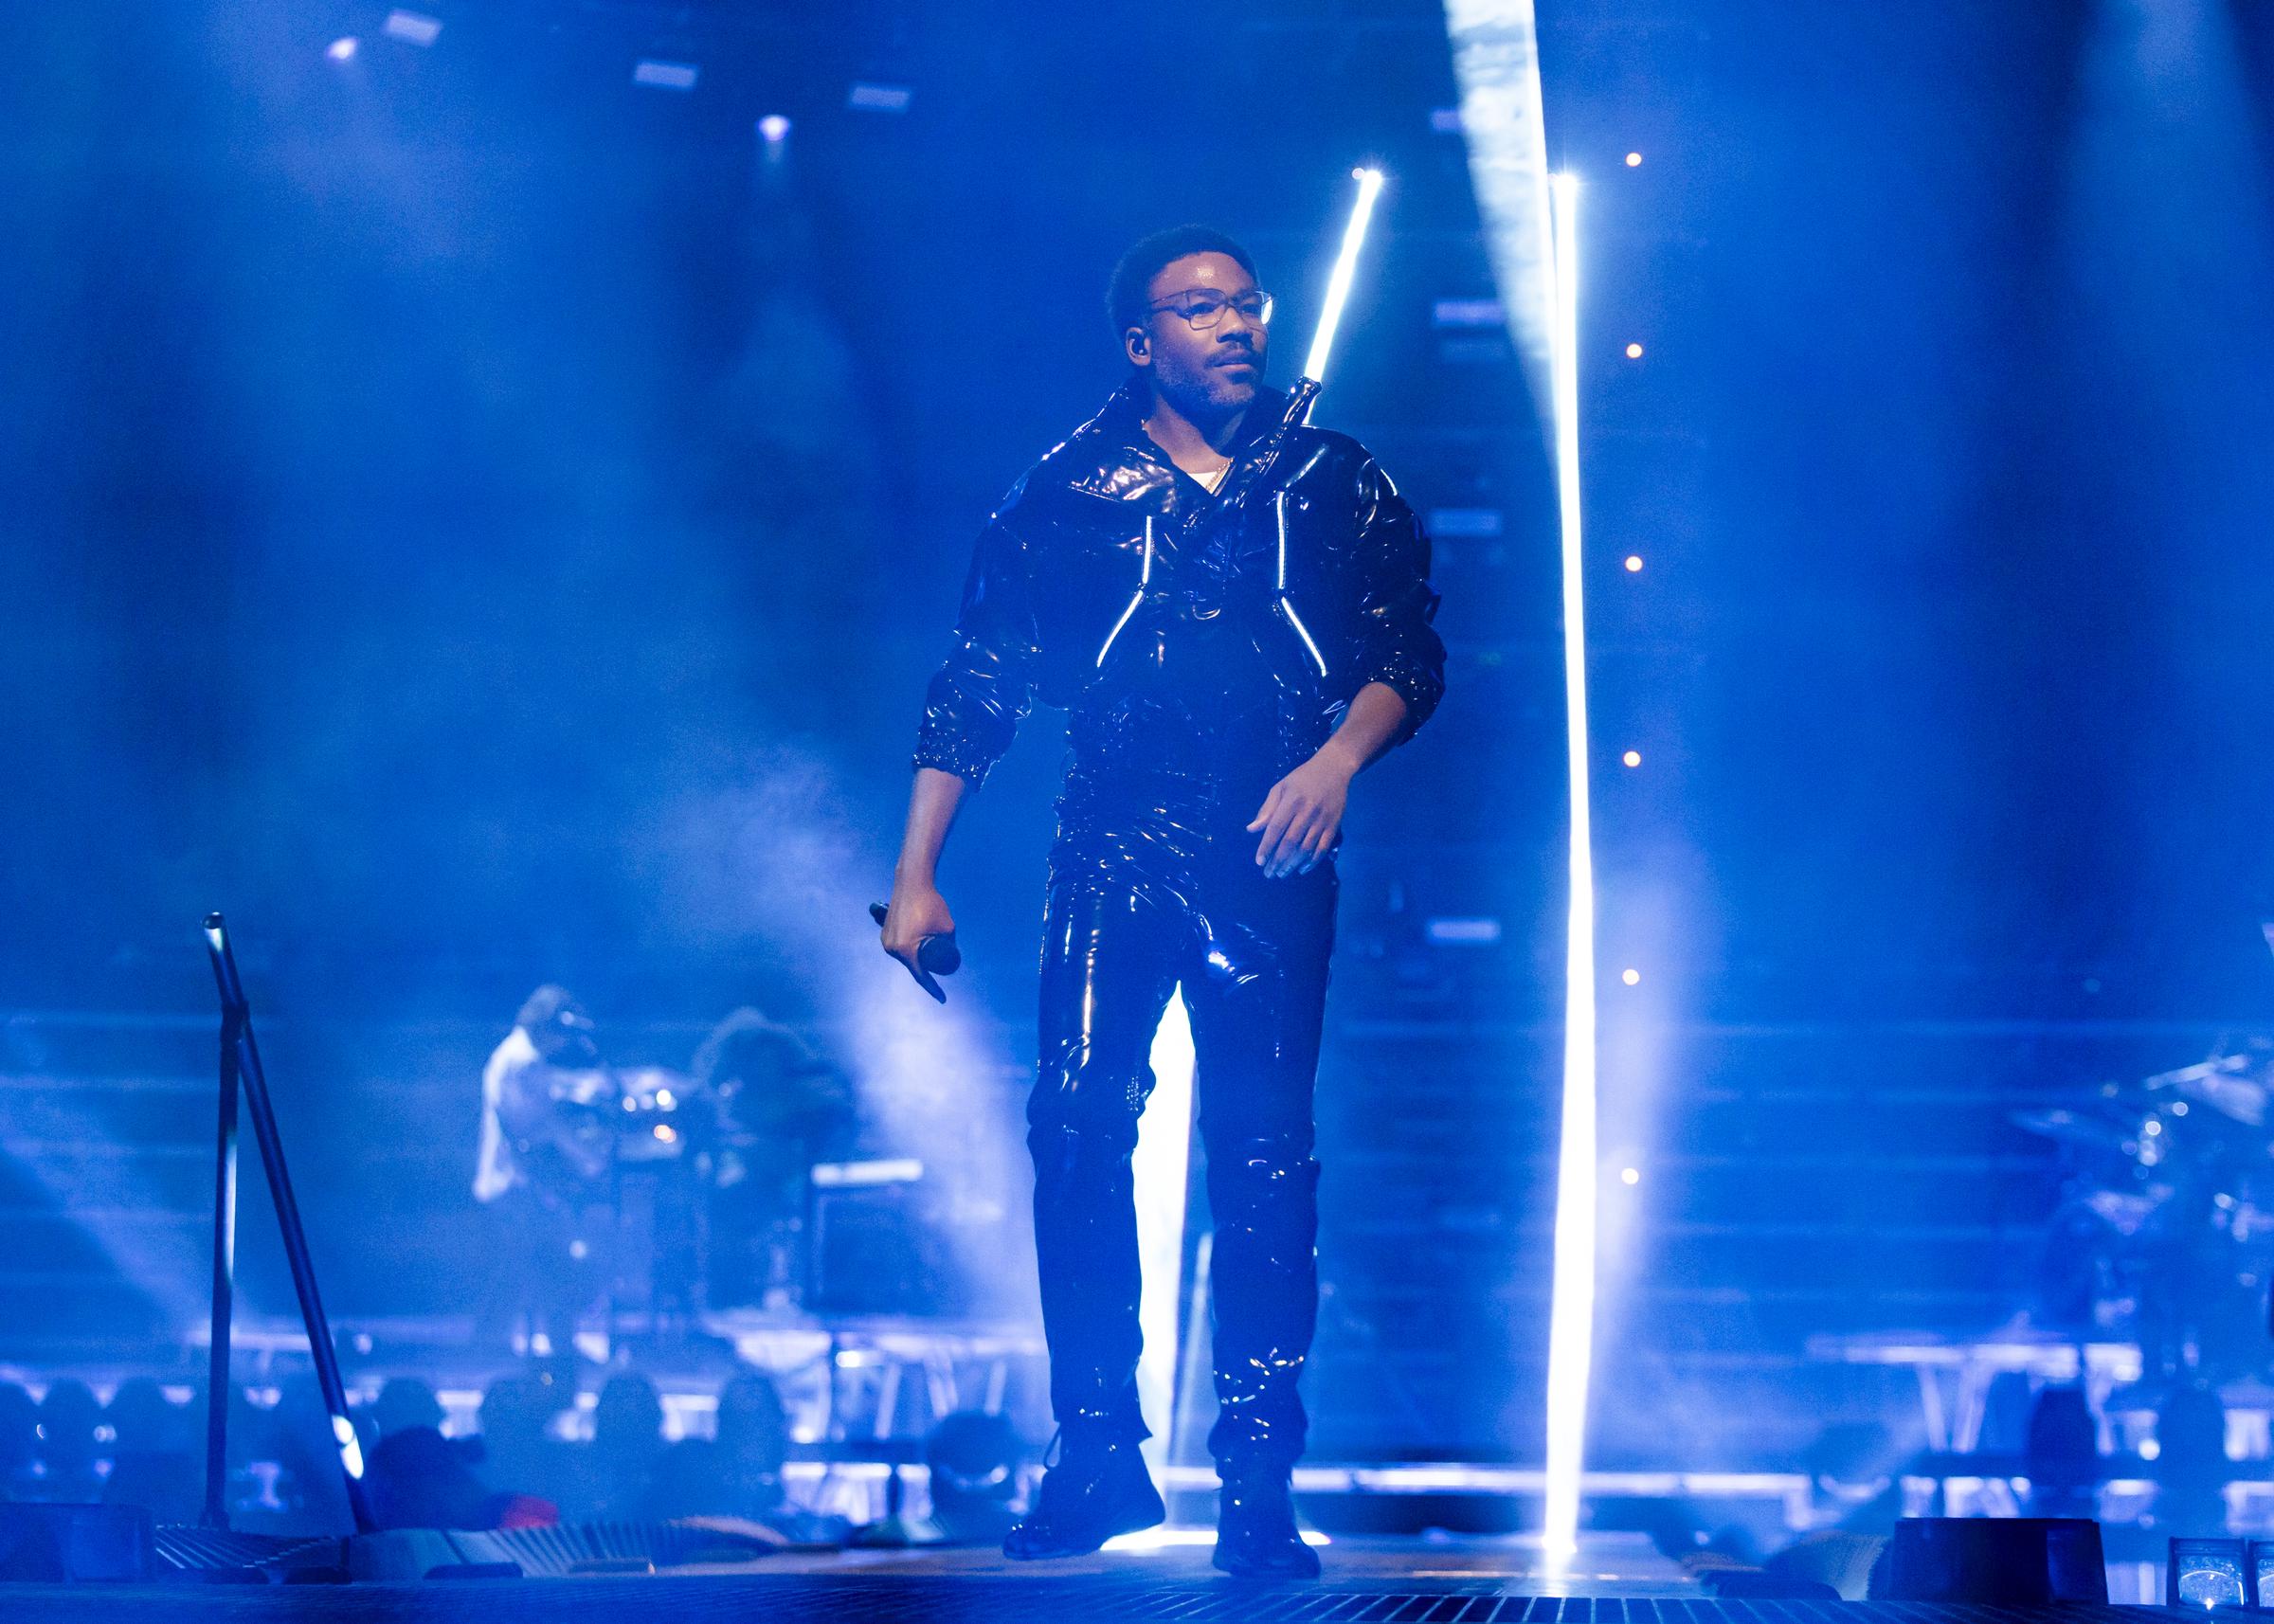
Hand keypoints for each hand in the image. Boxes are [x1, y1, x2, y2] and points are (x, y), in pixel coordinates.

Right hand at [880, 880, 955, 1001]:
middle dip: (928, 966)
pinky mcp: (885, 933)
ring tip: (931, 937)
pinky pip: (901, 947)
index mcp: (906, 950)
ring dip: (919, 954)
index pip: (921, 976)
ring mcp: (886, 941)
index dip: (933, 989)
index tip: (943, 998)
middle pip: (914, 966)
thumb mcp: (948, 928)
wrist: (912, 882)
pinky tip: (920, 938)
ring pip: (907, 956)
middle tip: (943, 961)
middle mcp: (892, 948)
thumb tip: (952, 958)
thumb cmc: (931, 903)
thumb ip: (951, 945)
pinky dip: (911, 947)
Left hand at [1246, 749, 1354, 877]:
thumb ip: (1267, 809)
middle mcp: (1307, 811)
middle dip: (1278, 860)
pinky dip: (1313, 861)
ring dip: (1293, 863)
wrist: (1333, 769)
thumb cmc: (1302, 778)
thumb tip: (1251, 829)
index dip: (1267, 846)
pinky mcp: (1334, 825)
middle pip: (1291, 842)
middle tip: (1269, 873)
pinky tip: (1302, 869)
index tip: (1259, 862)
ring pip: (1306, 848)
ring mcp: (1322, 819)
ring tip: (1281, 873)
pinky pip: (1323, 847)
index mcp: (1291, 801)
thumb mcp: (1280, 787)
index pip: (1276, 828)